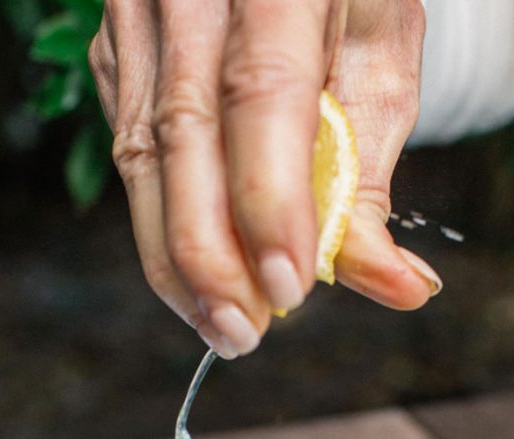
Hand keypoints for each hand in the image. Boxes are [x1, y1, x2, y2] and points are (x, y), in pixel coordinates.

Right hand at [90, 0, 439, 358]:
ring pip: (141, 154)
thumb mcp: (382, 59)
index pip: (260, 94)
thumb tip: (397, 286)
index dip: (269, 201)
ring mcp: (138, 13)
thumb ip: (372, 174)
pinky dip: (162, 224)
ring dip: (177, 258)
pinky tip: (195, 275)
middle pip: (181, 136)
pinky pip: (131, 149)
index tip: (290, 288)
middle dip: (210, 255)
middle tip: (243, 332)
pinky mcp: (116, 49)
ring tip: (220, 323)